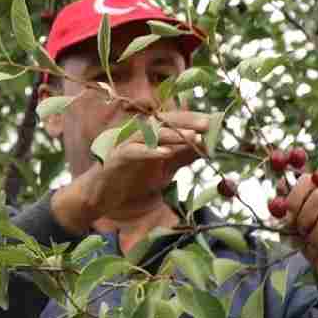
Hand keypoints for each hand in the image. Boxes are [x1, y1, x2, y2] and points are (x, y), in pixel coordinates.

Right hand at [54, 112, 209, 230]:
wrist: (102, 197)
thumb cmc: (132, 180)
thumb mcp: (164, 171)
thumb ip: (181, 158)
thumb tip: (205, 148)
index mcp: (151, 135)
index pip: (174, 123)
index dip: (193, 121)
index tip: (214, 122)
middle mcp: (139, 135)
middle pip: (165, 122)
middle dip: (187, 123)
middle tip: (208, 125)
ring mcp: (127, 144)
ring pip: (151, 134)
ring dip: (173, 135)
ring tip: (192, 137)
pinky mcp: (116, 157)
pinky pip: (134, 151)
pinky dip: (150, 151)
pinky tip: (166, 153)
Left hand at [280, 172, 317, 285]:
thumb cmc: (315, 240)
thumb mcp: (297, 224)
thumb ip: (289, 208)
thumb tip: (279, 186)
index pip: (308, 181)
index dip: (294, 197)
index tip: (287, 215)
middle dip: (304, 218)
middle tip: (302, 232)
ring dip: (315, 238)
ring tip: (315, 245)